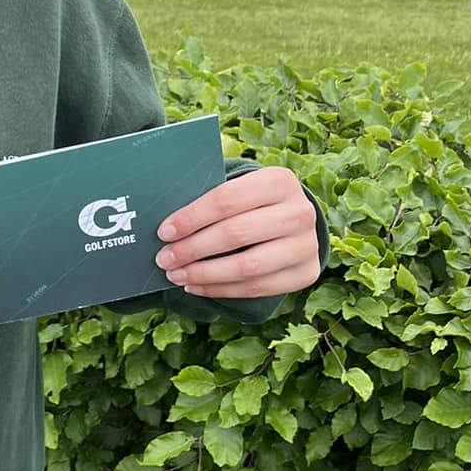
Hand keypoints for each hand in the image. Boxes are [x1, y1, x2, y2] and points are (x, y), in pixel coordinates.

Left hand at [154, 166, 320, 298]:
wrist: (295, 220)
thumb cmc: (253, 202)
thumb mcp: (240, 188)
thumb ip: (211, 200)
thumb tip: (167, 227)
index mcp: (280, 181)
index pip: (227, 199)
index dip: (192, 217)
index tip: (164, 232)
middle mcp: (300, 212)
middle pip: (235, 234)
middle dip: (193, 249)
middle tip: (164, 259)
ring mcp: (307, 246)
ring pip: (247, 267)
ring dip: (204, 274)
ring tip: (177, 276)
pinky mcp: (306, 274)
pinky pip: (257, 288)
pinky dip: (221, 290)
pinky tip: (197, 286)